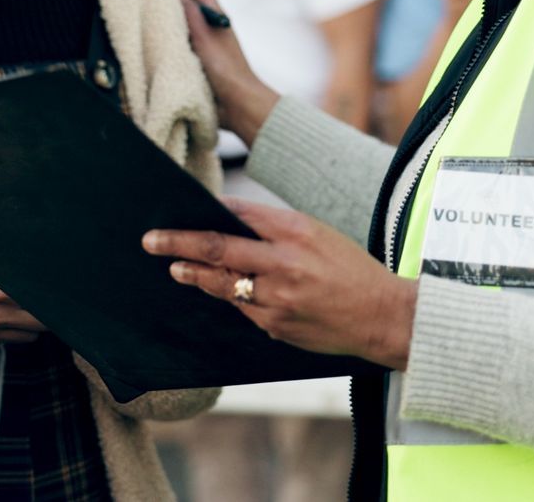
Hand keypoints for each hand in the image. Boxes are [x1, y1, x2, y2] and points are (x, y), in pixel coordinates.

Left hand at [142, 198, 417, 369]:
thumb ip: (276, 230)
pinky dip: (230, 298)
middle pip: (217, 249)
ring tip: (175, 268)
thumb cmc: (350, 269)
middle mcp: (284, 263)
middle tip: (151, 240)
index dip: (206, 212)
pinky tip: (218, 291)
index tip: (180, 208)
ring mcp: (277, 298)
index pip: (238, 214)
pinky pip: (242, 308)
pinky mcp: (276, 326)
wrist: (382, 316)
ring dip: (194, 275)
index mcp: (296, 230)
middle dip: (178, 244)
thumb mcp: (319, 234)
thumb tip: (230, 223)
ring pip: (221, 285)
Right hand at [168, 0, 279, 143]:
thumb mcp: (203, 35)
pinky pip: (183, 44)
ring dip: (169, 21)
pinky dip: (171, 41)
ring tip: (149, 19)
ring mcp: (207, 44)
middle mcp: (212, 27)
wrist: (238, 102)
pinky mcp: (202, 61)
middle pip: (190, 4)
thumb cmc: (224, 68)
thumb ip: (190, 11)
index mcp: (217, 16)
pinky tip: (158, 45)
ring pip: (185, 24)